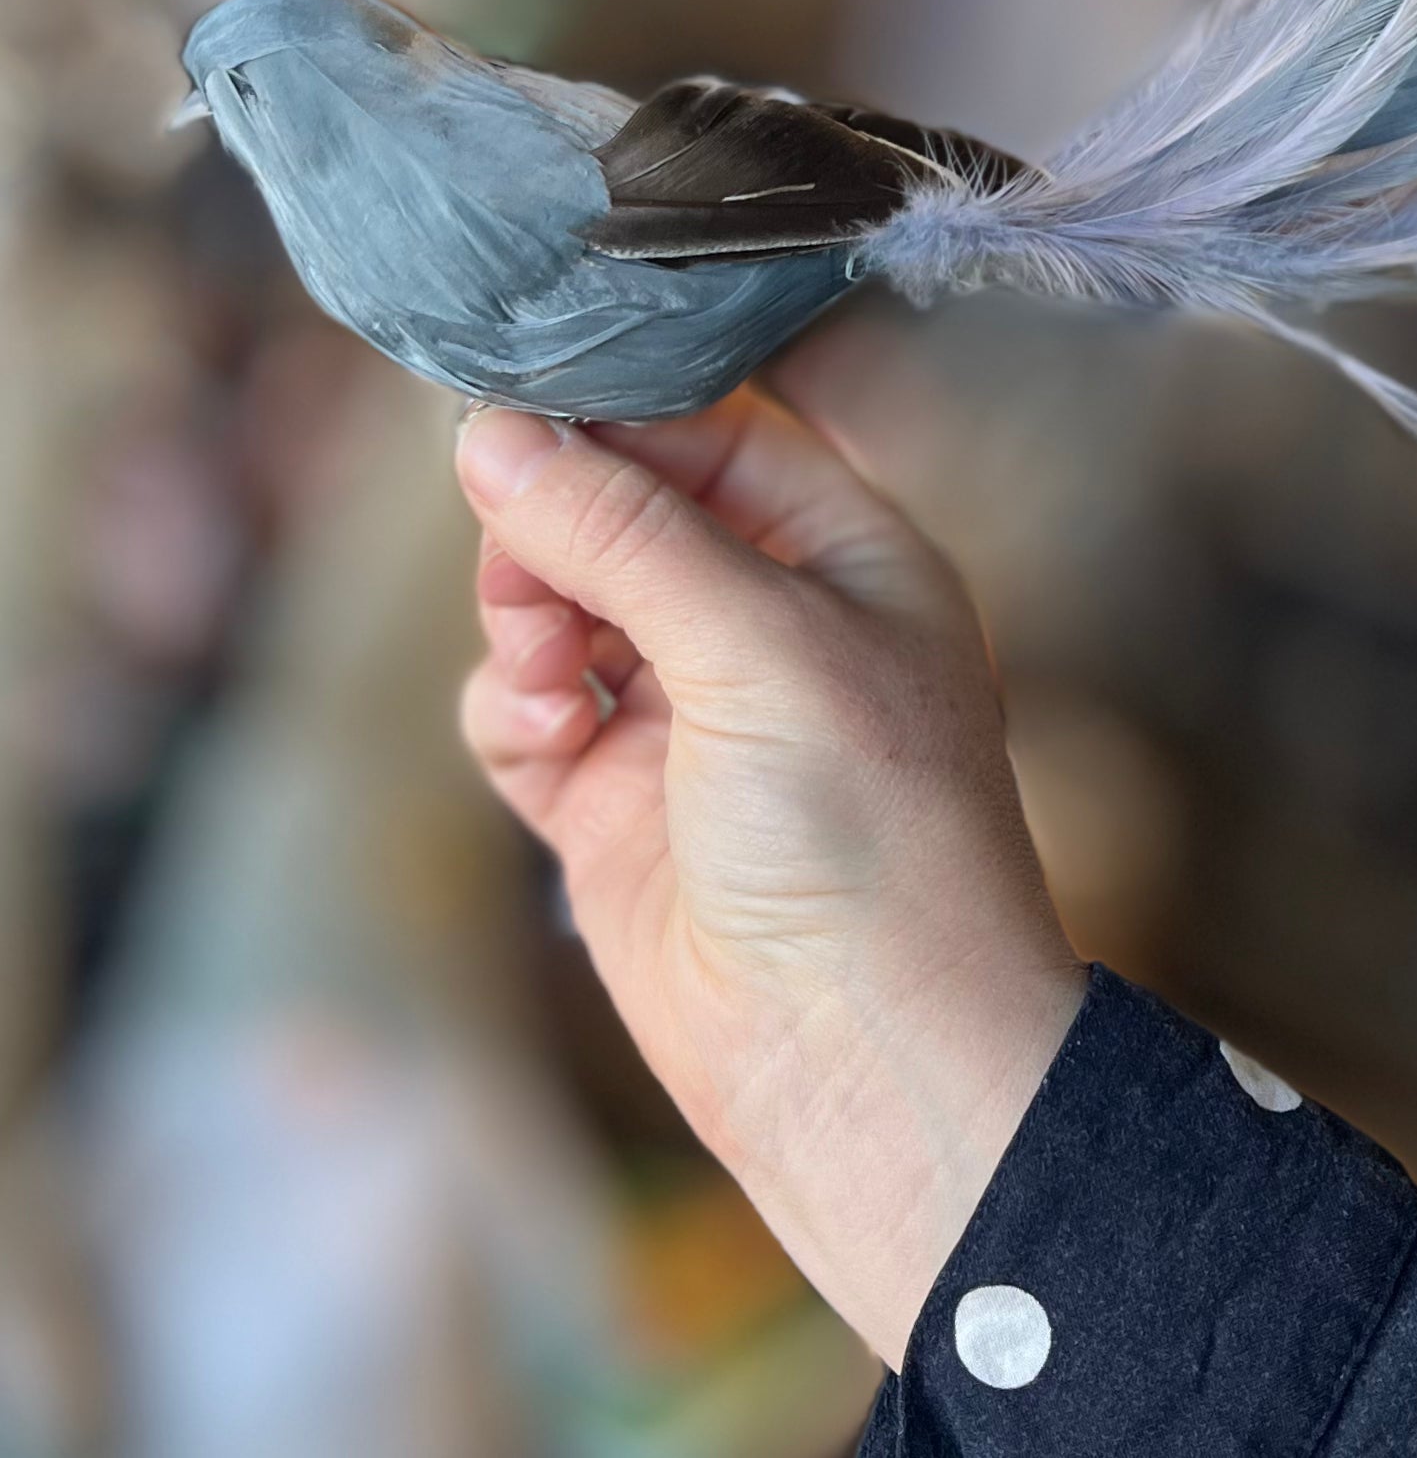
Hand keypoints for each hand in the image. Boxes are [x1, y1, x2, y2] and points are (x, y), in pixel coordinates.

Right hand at [452, 386, 1084, 1366]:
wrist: (864, 1054)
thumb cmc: (869, 831)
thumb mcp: (760, 644)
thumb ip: (627, 531)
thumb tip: (496, 432)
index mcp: (849, 556)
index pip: (719, 433)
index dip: (620, 419)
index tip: (518, 413)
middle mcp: (771, 622)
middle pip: (622, 512)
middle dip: (560, 525)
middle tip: (531, 567)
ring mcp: (690, 713)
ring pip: (560, 605)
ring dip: (529, 614)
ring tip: (546, 665)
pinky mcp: (618, 802)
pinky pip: (527, 711)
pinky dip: (513, 707)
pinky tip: (542, 732)